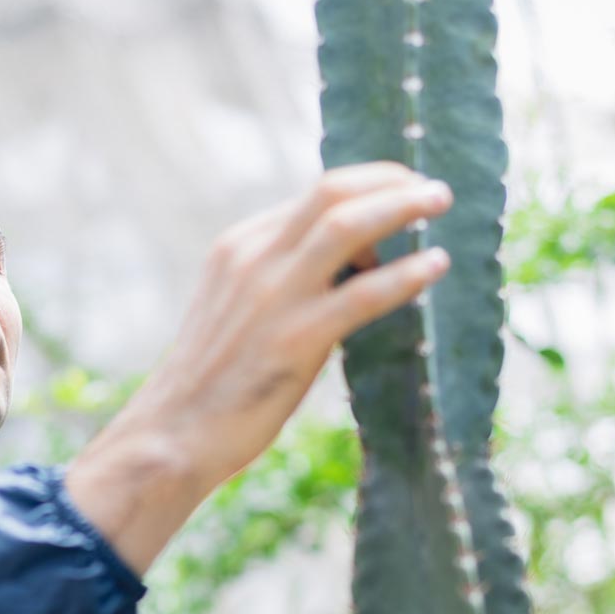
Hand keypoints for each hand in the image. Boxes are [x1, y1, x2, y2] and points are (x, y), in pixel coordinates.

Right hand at [115, 163, 452, 493]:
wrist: (173, 433)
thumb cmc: (214, 382)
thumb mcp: (238, 309)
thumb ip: (282, 281)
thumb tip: (352, 271)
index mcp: (239, 246)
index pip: (312, 197)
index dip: (367, 189)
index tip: (402, 194)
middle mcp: (253, 258)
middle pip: (331, 192)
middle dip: (389, 180)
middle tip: (434, 189)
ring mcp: (273, 296)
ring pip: (346, 225)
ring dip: (401, 207)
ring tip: (442, 203)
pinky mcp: (293, 339)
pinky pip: (362, 294)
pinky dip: (405, 275)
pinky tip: (435, 267)